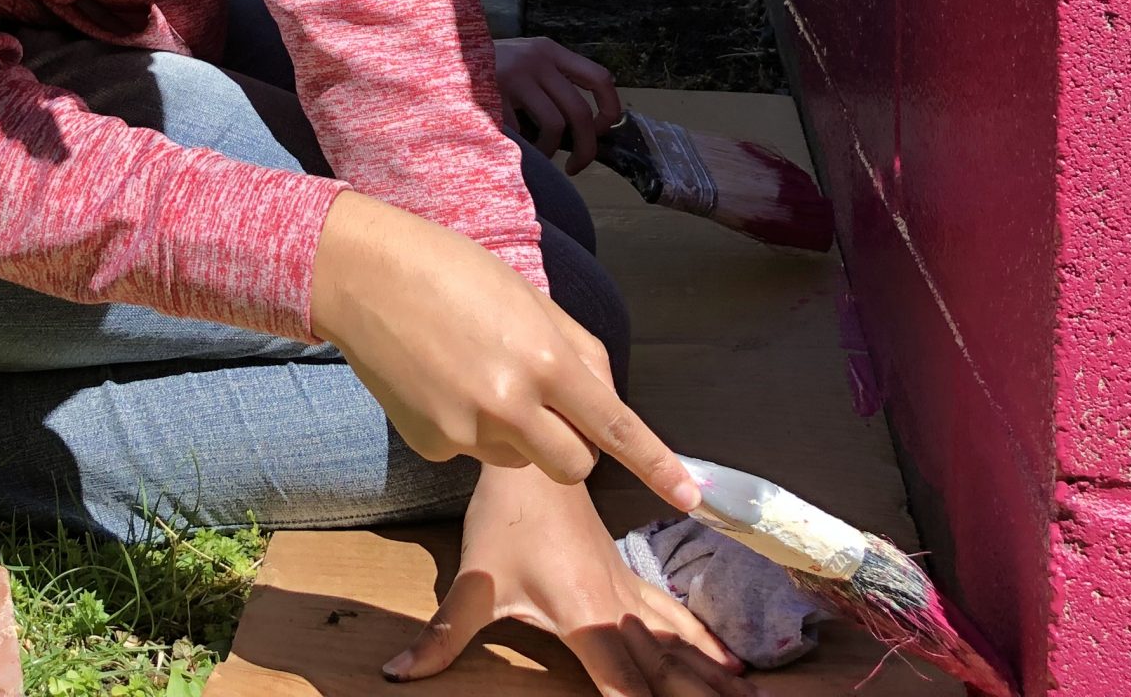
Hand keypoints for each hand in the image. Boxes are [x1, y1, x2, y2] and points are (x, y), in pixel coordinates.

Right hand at [308, 194, 698, 511]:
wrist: (362, 275)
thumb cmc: (453, 271)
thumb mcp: (530, 298)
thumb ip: (577, 352)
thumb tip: (603, 402)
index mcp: (543, 359)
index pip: (614, 427)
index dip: (657, 465)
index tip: (691, 498)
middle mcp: (509, 404)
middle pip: (574, 466)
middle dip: (574, 447)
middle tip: (549, 405)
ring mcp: (466, 431)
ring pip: (522, 460)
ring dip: (518, 433)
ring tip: (478, 373)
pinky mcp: (431, 446)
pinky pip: (473, 452)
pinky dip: (468, 428)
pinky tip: (441, 383)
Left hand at [387, 466, 758, 696]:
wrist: (530, 457)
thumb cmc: (503, 519)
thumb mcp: (472, 582)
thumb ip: (442, 637)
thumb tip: (398, 674)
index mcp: (584, 614)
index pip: (623, 683)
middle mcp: (615, 605)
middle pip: (665, 667)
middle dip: (698, 696)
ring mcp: (626, 590)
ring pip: (678, 641)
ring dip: (711, 673)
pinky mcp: (627, 577)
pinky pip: (675, 615)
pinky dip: (704, 641)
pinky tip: (732, 660)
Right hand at [496, 37, 623, 172]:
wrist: (443, 55)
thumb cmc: (489, 68)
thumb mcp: (524, 60)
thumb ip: (552, 80)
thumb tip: (588, 125)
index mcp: (550, 51)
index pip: (600, 77)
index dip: (610, 110)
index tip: (600, 132)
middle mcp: (536, 59)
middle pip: (579, 111)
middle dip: (586, 147)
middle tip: (576, 166)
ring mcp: (514, 75)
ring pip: (555, 125)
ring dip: (551, 150)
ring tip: (541, 154)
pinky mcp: (494, 93)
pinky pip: (522, 132)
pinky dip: (524, 146)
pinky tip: (515, 144)